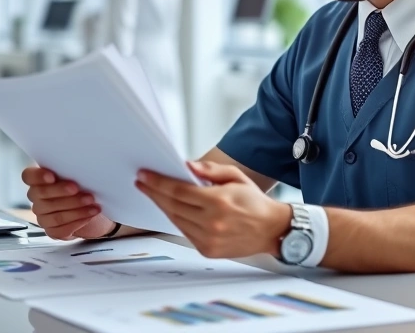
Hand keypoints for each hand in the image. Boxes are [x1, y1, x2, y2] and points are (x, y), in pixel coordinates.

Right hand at [21, 167, 115, 239]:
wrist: (93, 207)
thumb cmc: (83, 188)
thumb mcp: (78, 176)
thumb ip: (71, 172)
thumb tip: (79, 166)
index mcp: (39, 181)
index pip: (28, 176)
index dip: (38, 176)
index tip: (52, 176)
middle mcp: (37, 199)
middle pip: (42, 195)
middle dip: (62, 191)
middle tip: (78, 189)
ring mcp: (43, 216)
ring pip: (55, 214)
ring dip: (76, 208)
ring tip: (92, 203)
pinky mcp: (52, 230)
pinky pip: (61, 229)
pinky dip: (77, 222)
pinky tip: (89, 215)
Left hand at [136, 161, 290, 258]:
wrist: (272, 230)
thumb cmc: (255, 203)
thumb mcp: (236, 177)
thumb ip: (211, 170)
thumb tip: (187, 165)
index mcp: (219, 202)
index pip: (179, 190)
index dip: (158, 182)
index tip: (144, 176)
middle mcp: (212, 223)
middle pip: (172, 205)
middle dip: (154, 192)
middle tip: (142, 182)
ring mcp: (209, 239)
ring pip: (175, 219)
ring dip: (162, 206)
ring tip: (153, 194)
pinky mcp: (207, 250)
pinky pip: (184, 231)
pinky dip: (175, 219)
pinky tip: (170, 208)